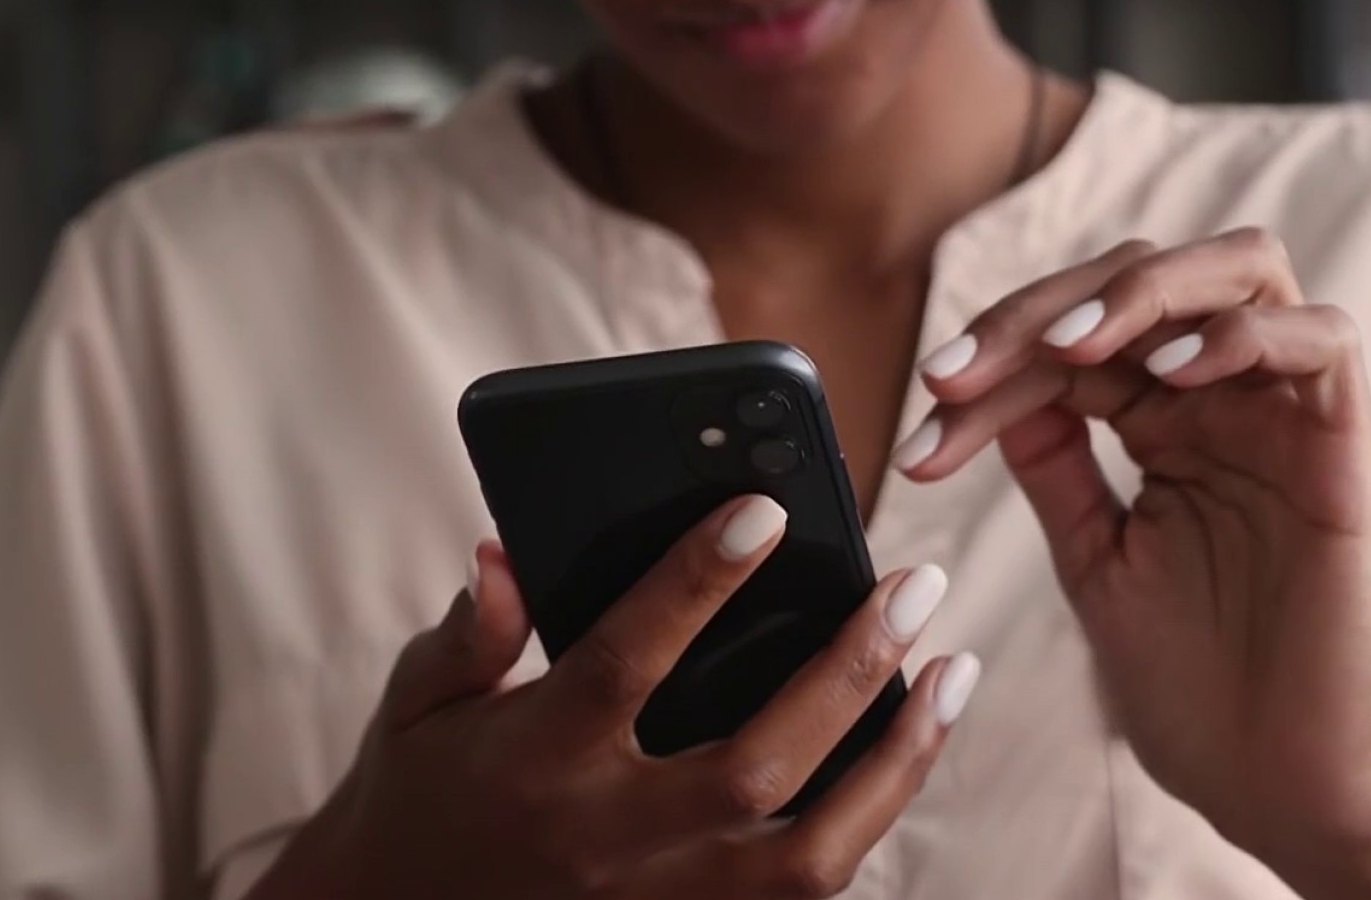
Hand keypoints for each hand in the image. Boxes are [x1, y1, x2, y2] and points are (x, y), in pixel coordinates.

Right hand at [248, 495, 977, 899]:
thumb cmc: (418, 801)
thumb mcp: (416, 709)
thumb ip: (468, 634)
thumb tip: (505, 551)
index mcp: (532, 762)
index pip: (623, 664)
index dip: (694, 585)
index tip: (766, 508)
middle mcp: (605, 841)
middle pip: (750, 764)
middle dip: (847, 671)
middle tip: (916, 585)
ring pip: (807, 852)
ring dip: (895, 760)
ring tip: (954, 670)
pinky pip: (806, 896)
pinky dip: (870, 822)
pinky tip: (909, 751)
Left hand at [898, 231, 1370, 895]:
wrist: (1284, 789)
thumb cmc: (1196, 687)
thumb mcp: (1095, 559)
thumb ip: (1055, 466)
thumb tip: (984, 387)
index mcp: (1167, 424)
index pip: (1076, 340)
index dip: (991, 365)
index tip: (922, 438)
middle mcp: (1229, 403)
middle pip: (1145, 278)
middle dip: (1039, 309)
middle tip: (960, 375)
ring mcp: (1291, 419)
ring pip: (1244, 269)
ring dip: (1141, 290)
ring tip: (1065, 348)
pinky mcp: (1350, 450)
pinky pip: (1325, 340)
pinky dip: (1242, 336)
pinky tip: (1165, 379)